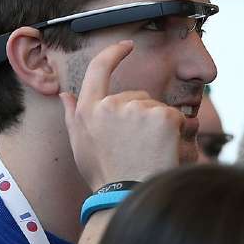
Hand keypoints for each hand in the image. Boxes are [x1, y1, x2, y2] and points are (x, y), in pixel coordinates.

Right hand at [60, 41, 189, 189]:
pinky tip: (166, 150)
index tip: (126, 46)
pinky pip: (176, 118)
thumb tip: (65, 94)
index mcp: (89, 110)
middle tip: (141, 147)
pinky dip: (177, 133)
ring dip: (160, 126)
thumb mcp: (80, 147)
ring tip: (151, 153)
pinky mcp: (161, 115)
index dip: (113, 54)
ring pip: (157, 108)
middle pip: (138, 97)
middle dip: (144, 116)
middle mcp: (110, 105)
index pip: (99, 70)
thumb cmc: (106, 177)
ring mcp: (137, 108)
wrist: (128, 196)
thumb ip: (73, 116)